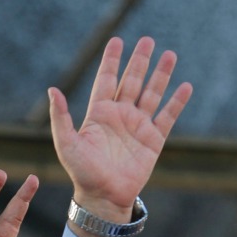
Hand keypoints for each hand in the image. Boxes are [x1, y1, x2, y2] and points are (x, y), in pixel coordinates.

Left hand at [48, 37, 192, 236]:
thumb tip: (52, 89)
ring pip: (152, 94)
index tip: (116, 40)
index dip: (111, 61)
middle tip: (147, 40)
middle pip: (131, 81)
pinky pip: (168, 116)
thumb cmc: (82, 172)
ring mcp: (138, 126)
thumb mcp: (67, 143)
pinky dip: (177, 102)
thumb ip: (60, 117)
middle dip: (139, 61)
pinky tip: (185, 86)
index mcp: (99, 114)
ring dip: (160, 75)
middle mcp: (120, 116)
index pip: (106, 80)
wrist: (104, 196)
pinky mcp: (154, 140)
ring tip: (169, 54)